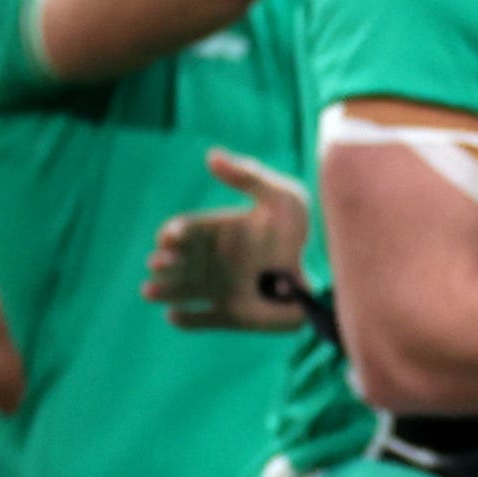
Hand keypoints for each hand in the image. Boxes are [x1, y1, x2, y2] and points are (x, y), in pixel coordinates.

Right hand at [144, 149, 318, 329]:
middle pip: (177, 262)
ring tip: (149, 291)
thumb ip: (248, 176)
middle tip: (157, 264)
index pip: (185, 233)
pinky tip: (175, 316)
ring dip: (165, 291)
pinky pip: (203, 320)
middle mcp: (213, 260)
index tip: (168, 238)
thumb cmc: (300, 231)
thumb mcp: (281, 196)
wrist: (327, 272)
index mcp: (217, 232)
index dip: (172, 235)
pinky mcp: (233, 315)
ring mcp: (221, 288)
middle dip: (163, 264)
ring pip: (183, 290)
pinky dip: (188, 320)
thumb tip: (211, 156)